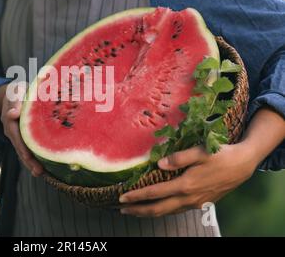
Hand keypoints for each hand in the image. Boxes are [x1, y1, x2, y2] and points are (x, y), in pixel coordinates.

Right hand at [0, 81, 42, 176]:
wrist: (13, 95)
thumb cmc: (17, 92)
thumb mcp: (15, 92)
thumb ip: (15, 101)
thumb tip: (13, 113)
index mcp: (9, 120)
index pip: (16, 135)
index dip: (22, 147)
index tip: (28, 156)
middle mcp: (12, 131)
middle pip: (20, 148)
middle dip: (29, 161)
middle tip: (38, 171)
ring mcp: (17, 137)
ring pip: (23, 152)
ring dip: (32, 164)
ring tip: (42, 174)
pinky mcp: (24, 139)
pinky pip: (29, 151)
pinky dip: (36, 160)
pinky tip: (46, 169)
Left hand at [118, 143, 255, 216]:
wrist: (243, 165)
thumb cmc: (221, 155)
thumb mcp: (200, 152)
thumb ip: (179, 158)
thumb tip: (159, 164)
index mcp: (186, 185)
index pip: (155, 193)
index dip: (137, 196)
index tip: (122, 197)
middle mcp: (189, 198)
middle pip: (158, 209)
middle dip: (138, 210)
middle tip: (121, 209)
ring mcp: (195, 203)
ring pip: (167, 212)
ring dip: (148, 212)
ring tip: (134, 210)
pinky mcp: (200, 203)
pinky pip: (176, 211)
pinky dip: (162, 211)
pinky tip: (157, 207)